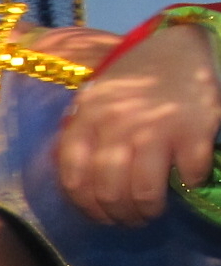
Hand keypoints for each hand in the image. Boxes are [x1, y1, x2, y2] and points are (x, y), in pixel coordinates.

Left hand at [57, 22, 220, 224]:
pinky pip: (188, 175)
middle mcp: (117, 125)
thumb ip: (80, 134)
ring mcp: (156, 128)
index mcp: (87, 119)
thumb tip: (71, 179)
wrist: (180, 46)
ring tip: (150, 212)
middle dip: (117, 215)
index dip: (84, 205)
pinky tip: (186, 181)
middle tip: (127, 220)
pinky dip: (188, 184)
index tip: (97, 215)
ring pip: (142, 192)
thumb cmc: (134, 78)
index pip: (73, 176)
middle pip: (108, 190)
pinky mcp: (193, 130)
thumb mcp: (94, 100)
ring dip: (146, 211)